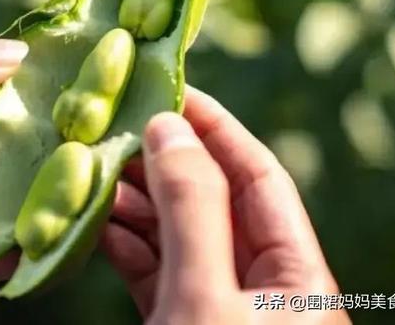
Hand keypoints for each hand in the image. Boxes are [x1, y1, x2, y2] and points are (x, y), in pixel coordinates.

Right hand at [105, 87, 350, 323]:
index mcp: (295, 279)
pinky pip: (153, 270)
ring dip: (137, 203)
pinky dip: (126, 245)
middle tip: (120, 128)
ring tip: (99, 171)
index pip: (259, 178)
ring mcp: (215, 307)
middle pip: (211, 202)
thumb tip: (169, 128)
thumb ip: (192, 210)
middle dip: (165, 162)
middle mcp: (259, 288)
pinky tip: (99, 220)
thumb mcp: (206, 297)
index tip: (173, 92)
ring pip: (176, 235)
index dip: (217, 128)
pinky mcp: (178, 323)